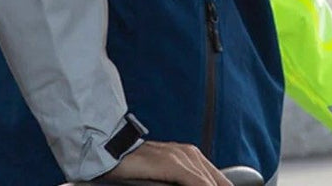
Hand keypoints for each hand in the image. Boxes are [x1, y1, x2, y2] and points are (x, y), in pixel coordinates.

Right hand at [102, 140, 230, 185]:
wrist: (114, 150)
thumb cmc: (137, 166)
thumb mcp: (166, 173)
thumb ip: (183, 180)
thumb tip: (198, 185)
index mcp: (191, 155)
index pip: (217, 179)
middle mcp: (190, 153)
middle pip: (217, 180)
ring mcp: (181, 157)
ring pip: (208, 181)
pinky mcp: (172, 163)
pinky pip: (195, 181)